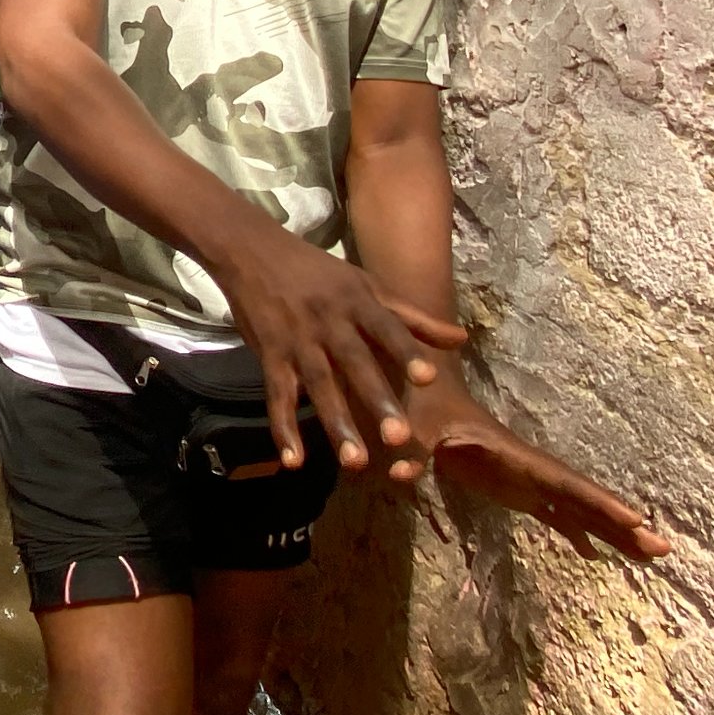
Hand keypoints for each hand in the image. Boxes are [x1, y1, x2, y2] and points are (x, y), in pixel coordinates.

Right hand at [209, 211, 467, 474]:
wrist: (252, 251)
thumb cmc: (317, 272)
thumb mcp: (365, 284)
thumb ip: (411, 318)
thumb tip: (461, 339)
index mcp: (356, 302)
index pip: (386, 328)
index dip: (406, 352)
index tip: (428, 378)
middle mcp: (329, 322)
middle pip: (355, 364)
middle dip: (376, 400)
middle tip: (398, 437)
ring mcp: (297, 341)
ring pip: (318, 386)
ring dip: (336, 424)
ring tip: (356, 462)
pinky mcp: (268, 355)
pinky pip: (277, 395)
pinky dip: (282, 428)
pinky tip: (293, 461)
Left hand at [406, 383, 669, 561]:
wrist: (422, 392)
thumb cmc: (419, 406)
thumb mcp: (413, 426)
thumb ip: (410, 450)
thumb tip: (398, 473)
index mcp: (512, 453)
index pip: (562, 481)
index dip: (597, 500)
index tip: (635, 518)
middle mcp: (527, 467)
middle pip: (581, 497)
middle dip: (620, 521)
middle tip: (664, 547)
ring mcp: (524, 478)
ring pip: (574, 507)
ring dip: (609, 529)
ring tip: (650, 556)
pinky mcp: (513, 487)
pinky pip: (553, 513)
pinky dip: (576, 532)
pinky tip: (594, 553)